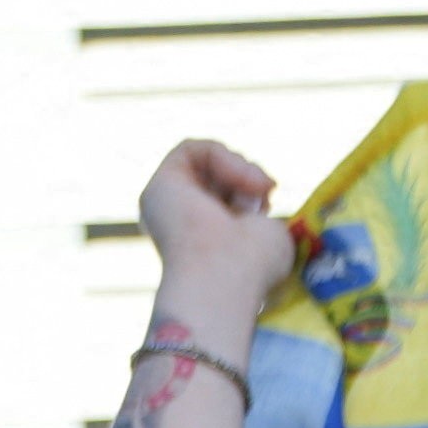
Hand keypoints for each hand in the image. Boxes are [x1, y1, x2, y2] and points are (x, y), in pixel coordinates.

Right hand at [138, 137, 297, 330]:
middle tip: (264, 194)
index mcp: (201, 242)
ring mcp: (165, 205)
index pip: (226, 199)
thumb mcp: (268, 235)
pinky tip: (240, 178)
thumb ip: (259, 213)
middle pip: (215, 177)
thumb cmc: (252, 269)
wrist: (225, 279)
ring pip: (204, 162)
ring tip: (256, 188)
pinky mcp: (159, 185)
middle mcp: (177, 224)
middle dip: (246, 176)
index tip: (269, 202)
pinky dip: (222, 155)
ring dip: (239, 166)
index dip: (252, 191)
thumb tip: (261, 189)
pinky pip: (191, 148)